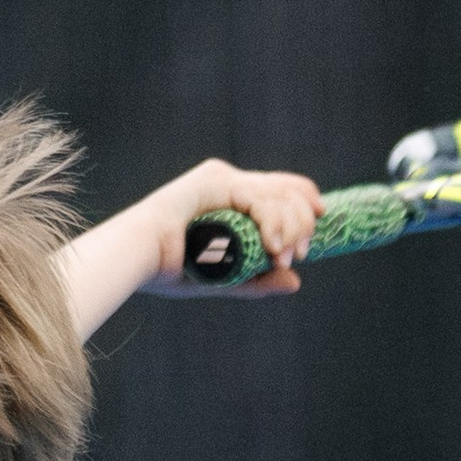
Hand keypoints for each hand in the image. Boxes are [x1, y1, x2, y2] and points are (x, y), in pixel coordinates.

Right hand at [146, 158, 324, 296]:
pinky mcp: (216, 182)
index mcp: (230, 198)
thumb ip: (258, 280)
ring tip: (283, 257)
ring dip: (291, 228)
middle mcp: (229, 183)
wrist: (139, 262)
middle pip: (287, 190)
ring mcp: (222, 179)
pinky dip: (272, 224)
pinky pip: (260, 199)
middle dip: (302, 223)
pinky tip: (272, 246)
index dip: (306, 202)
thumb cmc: (171, 270)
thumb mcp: (226, 278)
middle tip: (297, 254)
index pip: (281, 188)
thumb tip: (296, 281)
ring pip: (278, 195)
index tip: (321, 221)